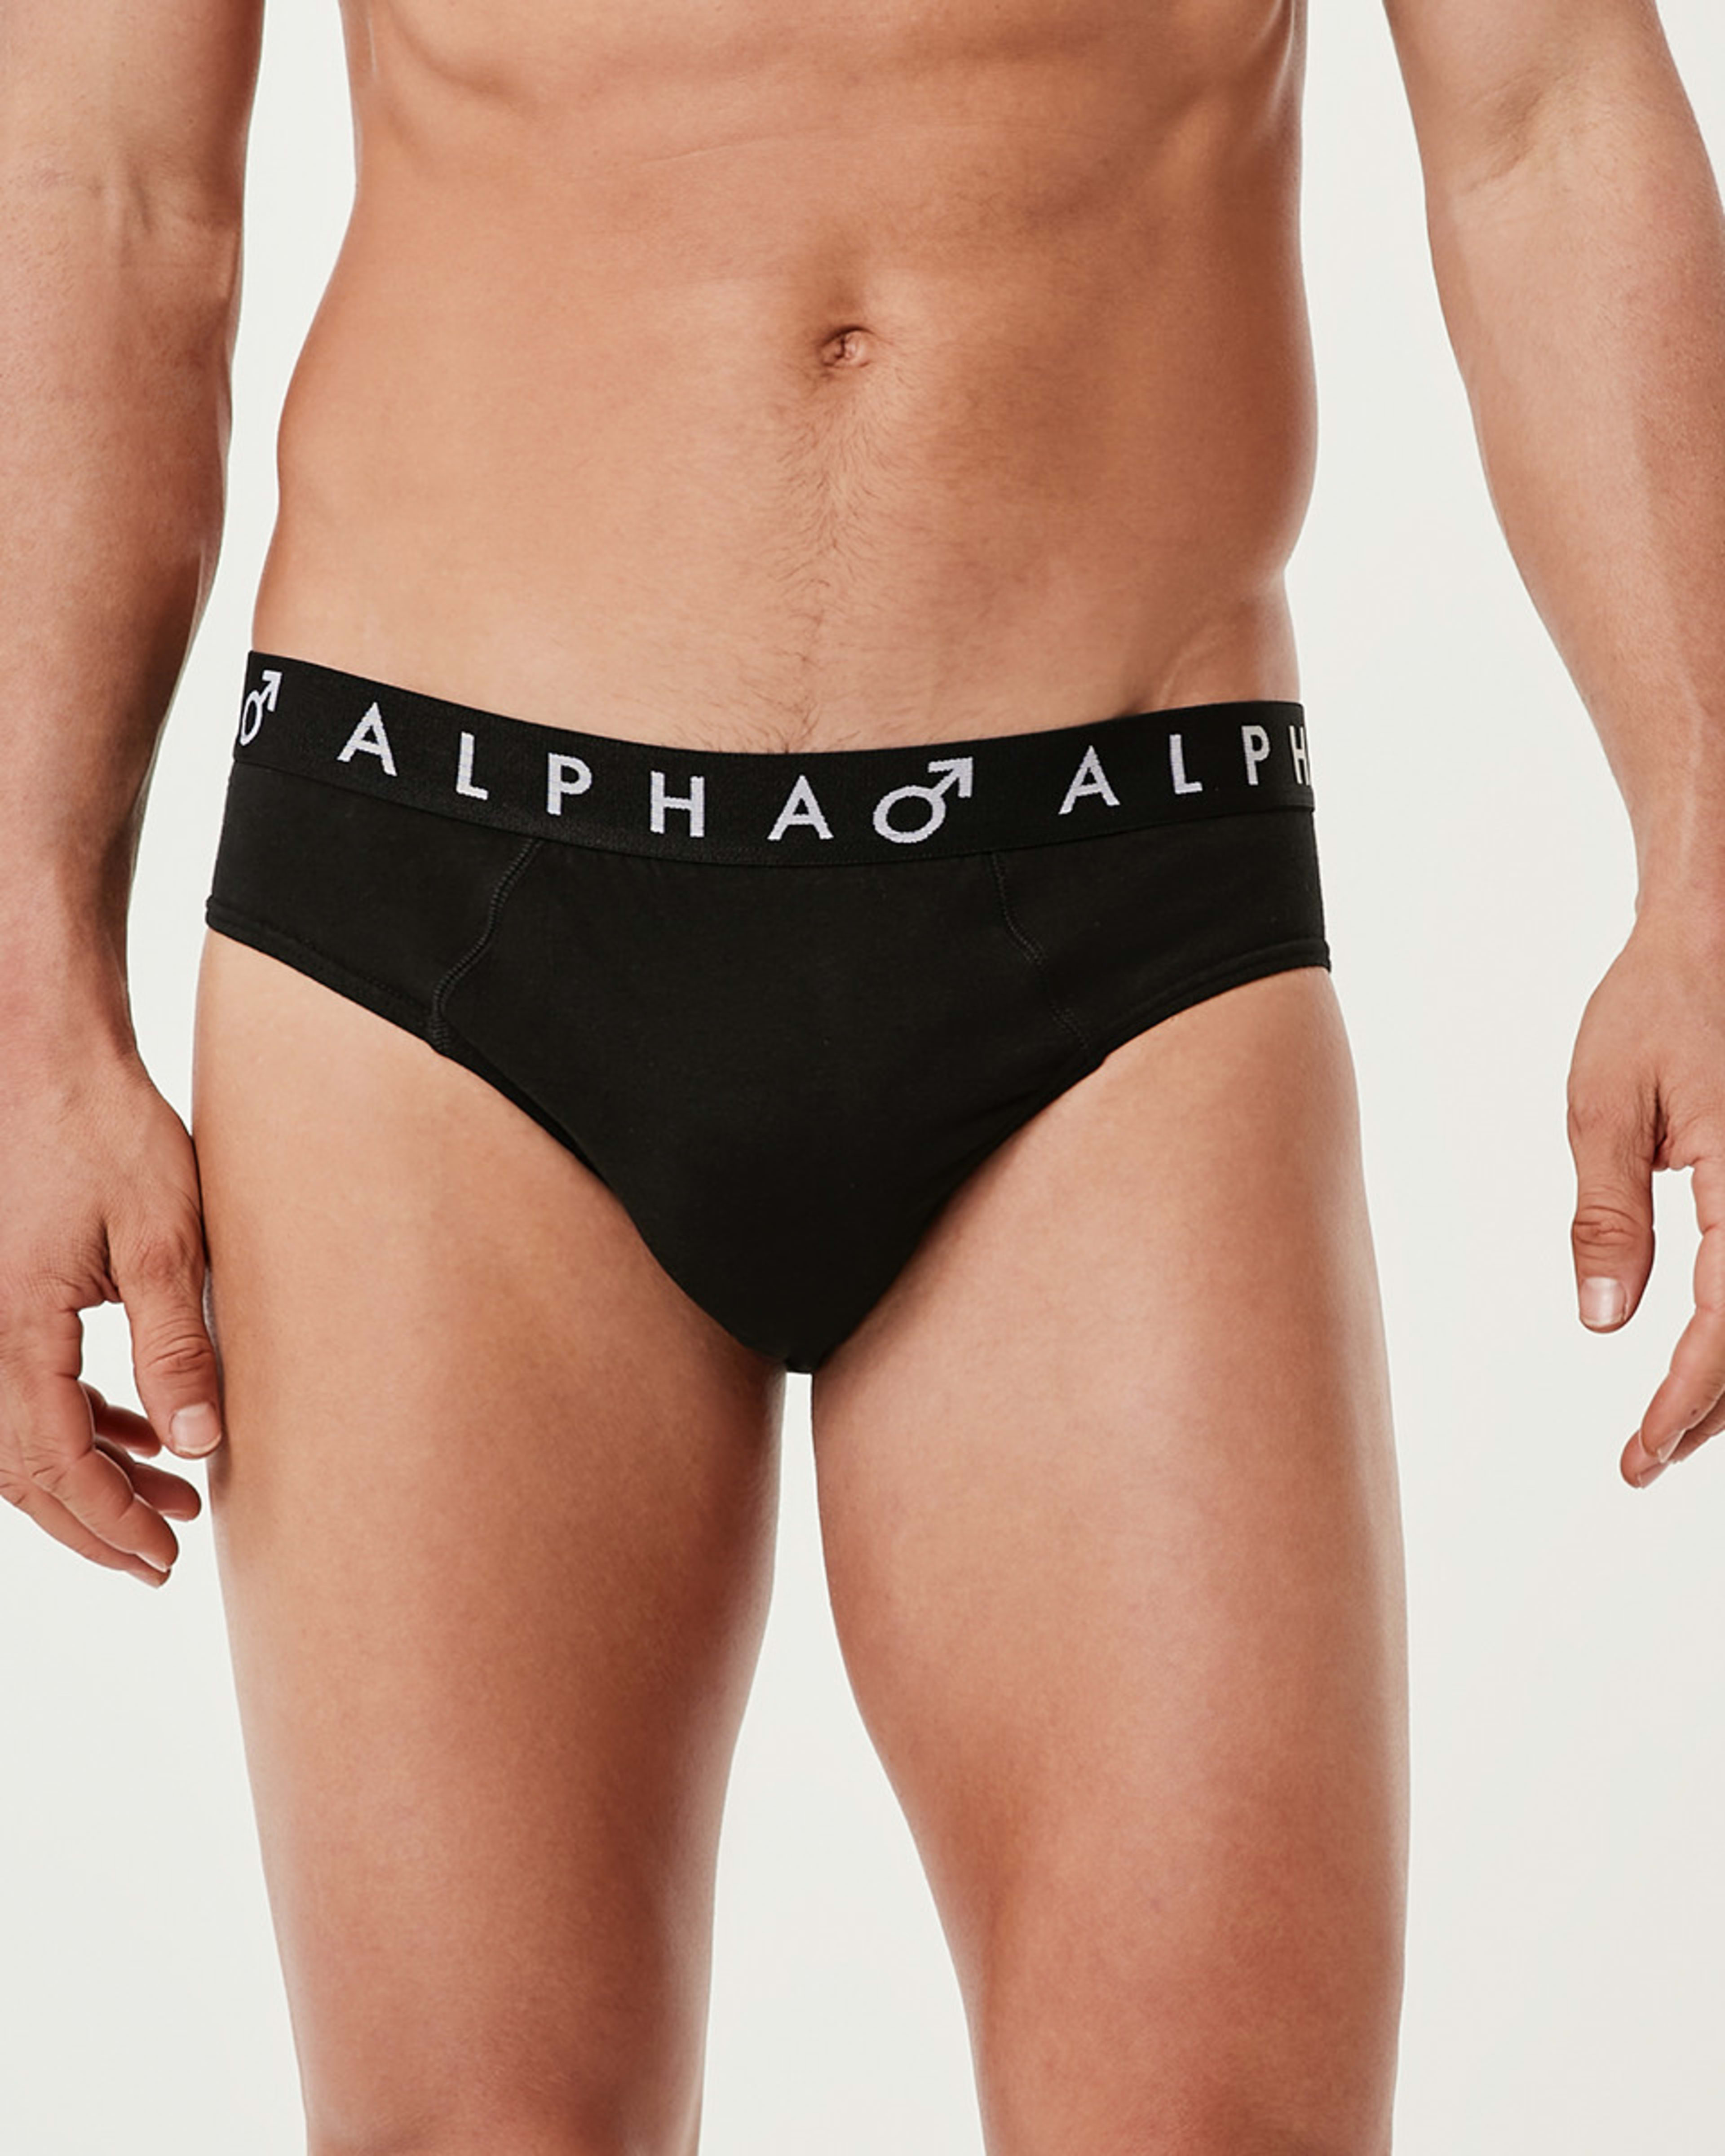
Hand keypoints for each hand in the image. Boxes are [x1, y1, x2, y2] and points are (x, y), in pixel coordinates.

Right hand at [0, 1041, 223, 1582]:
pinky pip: (25, 1389)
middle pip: (24, 1469)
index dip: (109, 1522)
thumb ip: (177, 1347)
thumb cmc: (108, 1133)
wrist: (49, 1062)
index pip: (54, 1464)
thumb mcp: (168, 1240)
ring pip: (21, 1437)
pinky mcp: (1, 1299)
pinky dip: (80, 1424)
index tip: (163, 1557)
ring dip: (91, 1477)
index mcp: (18, 1327)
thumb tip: (198, 1443)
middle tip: (161, 1558)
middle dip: (94, 1522)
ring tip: (170, 1502)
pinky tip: (137, 1436)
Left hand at [1567, 906, 1724, 1486]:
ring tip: (1674, 1428)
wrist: (1712, 932)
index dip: (1685, 1403)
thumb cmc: (1656, 1005)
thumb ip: (1607, 1215)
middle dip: (1713, 1411)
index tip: (1640, 1456)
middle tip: (1647, 1459)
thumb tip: (1605, 1319)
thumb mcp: (1605, 1106)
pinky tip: (1707, 1358)